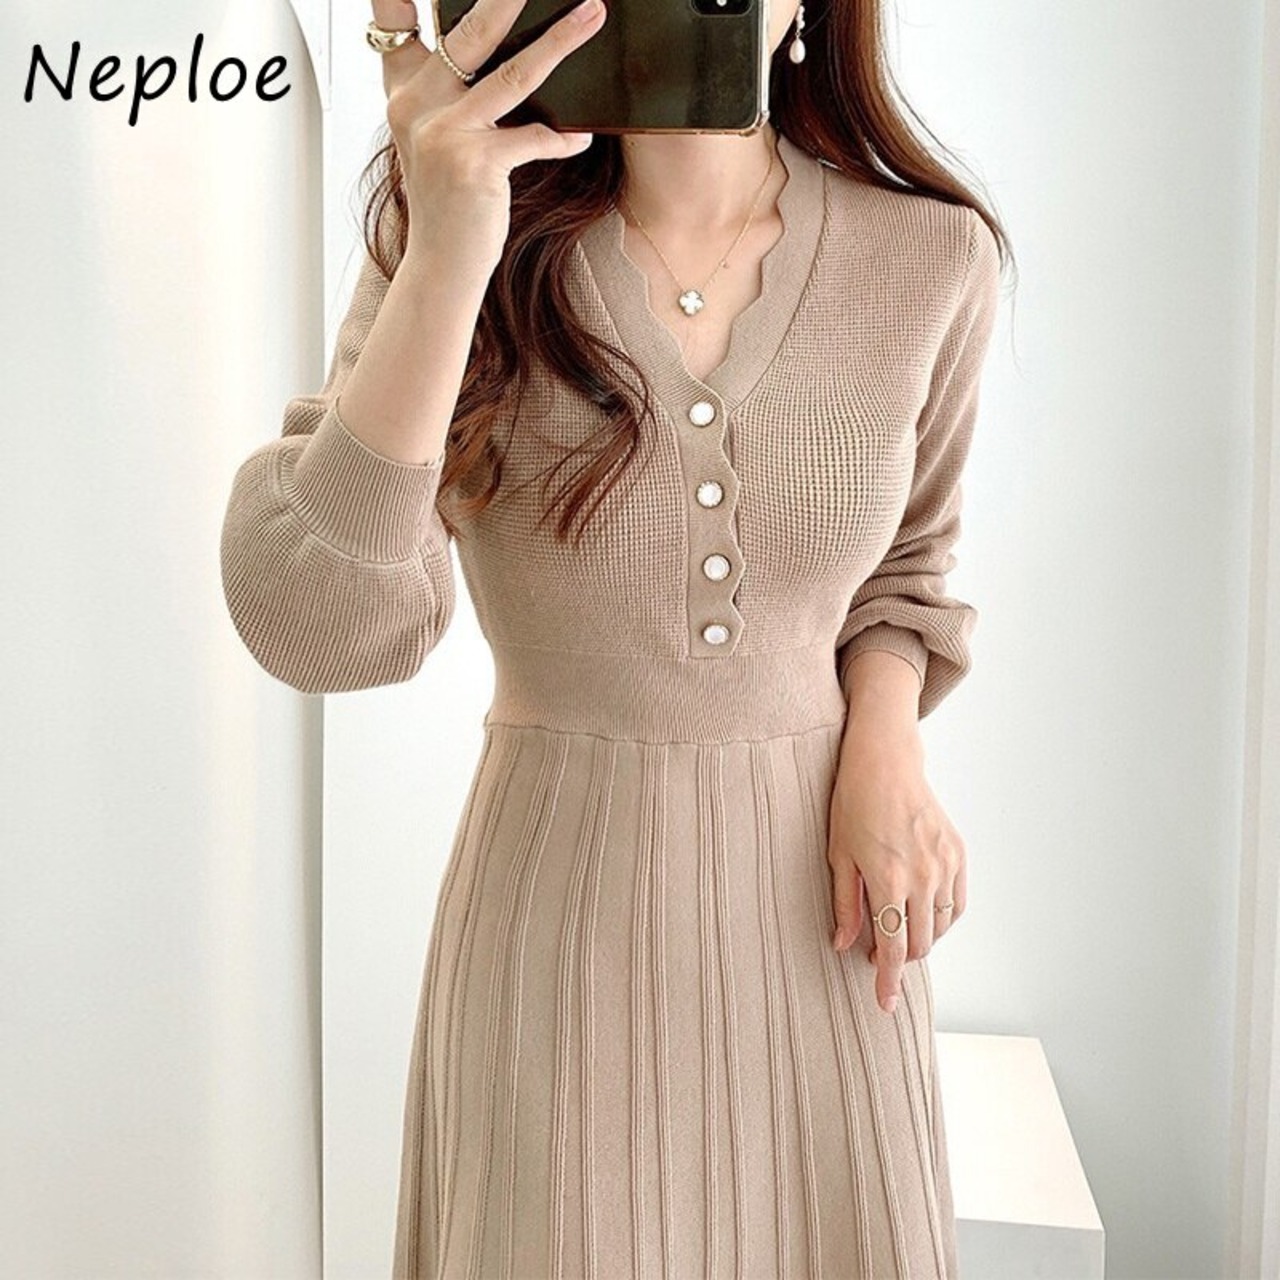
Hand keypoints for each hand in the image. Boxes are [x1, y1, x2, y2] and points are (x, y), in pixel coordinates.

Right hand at [372, 0, 607, 281]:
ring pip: (513, 73)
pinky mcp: (475, 163)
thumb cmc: (448, 206)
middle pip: (471, 32)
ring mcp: (445, 133)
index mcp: (404, 94)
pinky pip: (534, 136)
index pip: (395, 22)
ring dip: (560, 42)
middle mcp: (418, 105)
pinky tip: (581, 137)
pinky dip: (563, 138)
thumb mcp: (437, 143)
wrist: (441, 267)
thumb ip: (454, 99)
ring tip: (591, 15)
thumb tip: (506, 58)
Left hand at [827, 722, 967, 1013]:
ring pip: (941, 927)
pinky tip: (924, 915)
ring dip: (921, 940)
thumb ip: (845, 905)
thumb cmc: (853, 805)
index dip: (887, 980)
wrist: (885, 763)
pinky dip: (943, 918)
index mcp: (888, 880)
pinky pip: (957, 903)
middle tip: (879, 957)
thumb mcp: (838, 855)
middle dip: (900, 960)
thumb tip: (843, 945)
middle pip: (918, 944)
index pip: (891, 947)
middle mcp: (923, 877)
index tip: (885, 1004)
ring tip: (899, 932)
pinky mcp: (958, 853)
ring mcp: (945, 865)